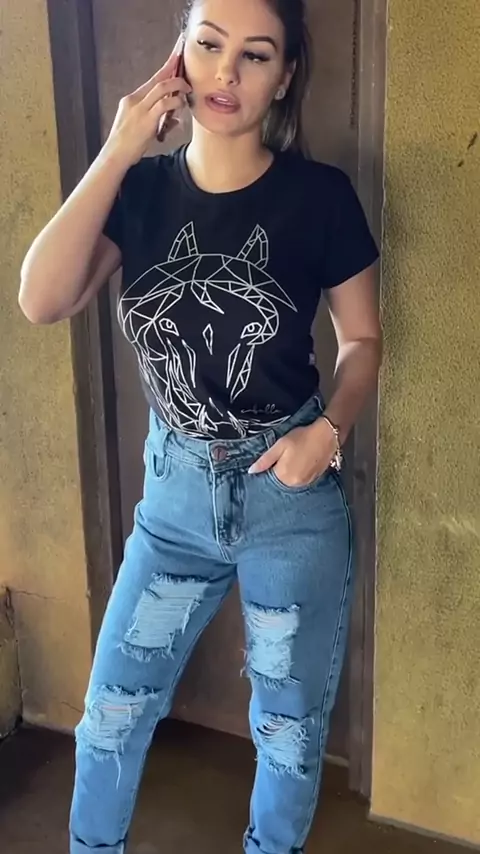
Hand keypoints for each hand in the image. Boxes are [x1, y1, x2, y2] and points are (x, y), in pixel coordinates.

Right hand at [104, 36, 190, 167]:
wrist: (115, 155)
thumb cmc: (128, 146)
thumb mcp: (142, 129)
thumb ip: (159, 121)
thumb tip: (175, 120)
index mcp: (131, 100)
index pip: (151, 81)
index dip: (165, 69)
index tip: (175, 59)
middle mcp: (134, 100)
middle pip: (157, 79)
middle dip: (172, 68)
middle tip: (184, 64)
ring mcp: (140, 109)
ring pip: (161, 87)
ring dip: (177, 85)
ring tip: (187, 89)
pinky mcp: (146, 119)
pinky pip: (164, 104)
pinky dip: (175, 101)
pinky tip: (181, 102)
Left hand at [248, 419, 336, 487]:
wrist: (327, 435)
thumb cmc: (302, 437)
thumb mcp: (280, 445)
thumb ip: (265, 460)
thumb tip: (251, 471)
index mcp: (283, 475)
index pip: (269, 477)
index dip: (271, 467)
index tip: (275, 458)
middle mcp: (294, 483)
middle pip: (280, 481)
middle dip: (280, 470)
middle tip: (287, 455)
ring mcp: (306, 483)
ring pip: (291, 481)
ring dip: (290, 473)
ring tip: (296, 457)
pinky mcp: (314, 480)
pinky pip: (302, 480)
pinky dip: (300, 473)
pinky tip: (303, 462)